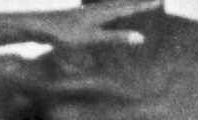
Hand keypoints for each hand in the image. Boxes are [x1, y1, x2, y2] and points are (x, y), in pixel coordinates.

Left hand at [30, 0, 161, 47]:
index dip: (144, 5)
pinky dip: (112, 7)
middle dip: (138, 1)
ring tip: (134, 4)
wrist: (38, 23)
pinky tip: (108, 10)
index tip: (159, 1)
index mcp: (103, 12)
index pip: (130, 8)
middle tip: (153, 0)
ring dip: (125, 3)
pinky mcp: (80, 12)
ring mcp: (88, 8)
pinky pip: (102, 7)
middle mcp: (97, 6)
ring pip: (112, 4)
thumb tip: (141, 38)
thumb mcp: (94, 38)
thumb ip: (117, 37)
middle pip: (123, 2)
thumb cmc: (65, 32)